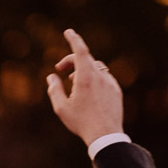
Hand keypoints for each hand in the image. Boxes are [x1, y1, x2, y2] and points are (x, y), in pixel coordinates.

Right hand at [46, 30, 123, 145]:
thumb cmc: (81, 122)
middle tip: (59, 69)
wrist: (105, 135)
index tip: (68, 31)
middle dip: (71, 61)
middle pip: (85, 59)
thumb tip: (51, 77)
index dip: (74, 39)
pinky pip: (103, 78)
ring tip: (72, 83)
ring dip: (82, 70)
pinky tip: (87, 93)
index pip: (80, 50)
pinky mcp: (116, 90)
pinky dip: (93, 79)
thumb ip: (54, 89)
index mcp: (85, 77)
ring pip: (95, 68)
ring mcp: (110, 82)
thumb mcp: (61, 107)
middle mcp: (100, 76)